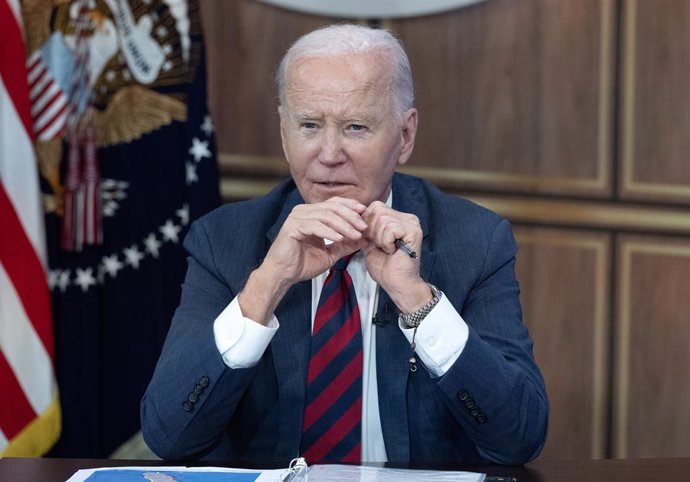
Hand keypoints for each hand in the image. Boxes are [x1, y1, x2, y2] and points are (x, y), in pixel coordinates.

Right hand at [239, 197, 367, 323]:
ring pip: (325, 215)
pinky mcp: (292, 227)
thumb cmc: (302, 264)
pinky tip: (339, 238)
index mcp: (311, 214)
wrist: (283, 275)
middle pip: (332, 207)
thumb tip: (364, 239)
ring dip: (343, 225)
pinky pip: (315, 225)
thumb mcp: (330, 254)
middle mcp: (303, 211)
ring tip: (355, 235)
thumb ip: (345, 245)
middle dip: (350, 216)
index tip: (365, 213)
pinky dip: (329, 231)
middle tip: (363, 227)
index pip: (334, 203)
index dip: (350, 206)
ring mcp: (297, 217)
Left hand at [361, 202, 430, 312]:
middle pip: (377, 210)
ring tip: (388, 250)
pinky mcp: (413, 231)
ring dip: (379, 238)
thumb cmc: (385, 268)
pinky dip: (385, 242)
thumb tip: (355, 214)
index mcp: (398, 219)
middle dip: (372, 231)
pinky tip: (393, 251)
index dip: (366, 224)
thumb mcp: (369, 243)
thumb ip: (365, 228)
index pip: (375, 207)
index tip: (372, 241)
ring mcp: (412, 223)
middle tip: (381, 247)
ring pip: (382, 219)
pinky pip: (389, 228)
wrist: (397, 285)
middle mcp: (407, 218)